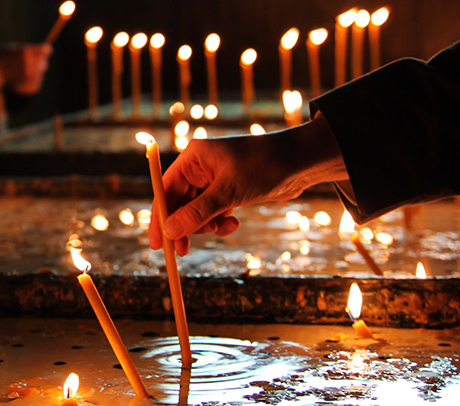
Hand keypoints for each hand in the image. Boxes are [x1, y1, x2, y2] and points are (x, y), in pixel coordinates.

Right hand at [0, 43, 52, 94]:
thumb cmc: (0, 59)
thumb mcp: (12, 48)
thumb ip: (29, 49)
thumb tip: (47, 50)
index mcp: (26, 52)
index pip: (46, 50)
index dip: (45, 51)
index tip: (45, 52)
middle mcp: (30, 64)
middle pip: (44, 62)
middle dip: (38, 63)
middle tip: (26, 65)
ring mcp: (31, 77)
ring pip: (40, 73)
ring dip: (34, 72)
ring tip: (20, 73)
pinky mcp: (31, 87)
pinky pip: (37, 83)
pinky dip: (32, 82)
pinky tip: (22, 80)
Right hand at [149, 115, 348, 255]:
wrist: (302, 162)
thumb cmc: (265, 166)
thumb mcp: (229, 192)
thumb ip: (198, 212)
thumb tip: (171, 231)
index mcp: (193, 158)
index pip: (165, 189)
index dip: (159, 217)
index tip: (157, 243)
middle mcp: (200, 167)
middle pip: (178, 203)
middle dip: (184, 226)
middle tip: (183, 251)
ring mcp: (214, 180)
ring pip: (196, 211)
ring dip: (206, 225)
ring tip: (224, 228)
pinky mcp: (228, 191)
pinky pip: (213, 212)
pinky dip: (220, 222)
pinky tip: (234, 223)